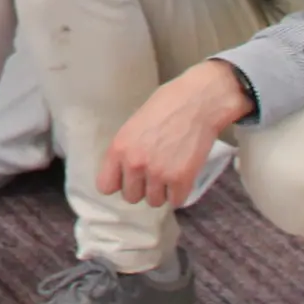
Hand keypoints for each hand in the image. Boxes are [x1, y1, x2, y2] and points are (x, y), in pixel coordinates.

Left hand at [96, 59, 248, 207]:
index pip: (105, 186)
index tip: (126, 179)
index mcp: (119, 148)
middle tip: (152, 173)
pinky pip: (176, 201)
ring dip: (161, 191)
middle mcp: (135, 164)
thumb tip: (123, 171)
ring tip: (169, 174)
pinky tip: (181, 177)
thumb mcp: (133, 125)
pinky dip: (179, 193)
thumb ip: (126, 149)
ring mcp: (159, 174)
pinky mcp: (182, 180)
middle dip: (141, 187)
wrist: (198, 102)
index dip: (117, 183)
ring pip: (154, 201)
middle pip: (131, 196)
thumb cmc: (165, 106)